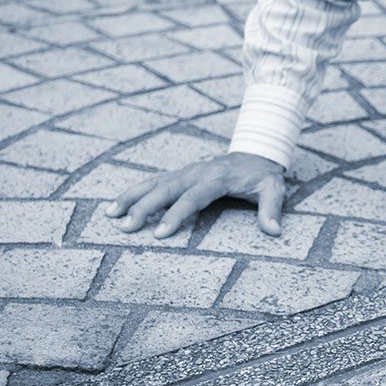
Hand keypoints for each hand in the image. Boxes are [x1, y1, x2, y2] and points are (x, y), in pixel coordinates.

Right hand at [106, 152, 286, 237]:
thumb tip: (274, 231)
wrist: (256, 152)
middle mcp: (197, 172)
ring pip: (154, 182)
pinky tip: (117, 204)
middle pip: (166, 189)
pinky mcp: (180, 174)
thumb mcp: (273, 188)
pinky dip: (135, 191)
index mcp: (217, 177)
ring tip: (110, 214)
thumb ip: (272, 209)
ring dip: (132, 197)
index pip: (194, 197)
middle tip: (126, 227)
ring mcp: (186, 171)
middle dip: (145, 208)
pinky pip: (154, 181)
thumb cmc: (262, 175)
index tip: (160, 234)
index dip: (177, 215)